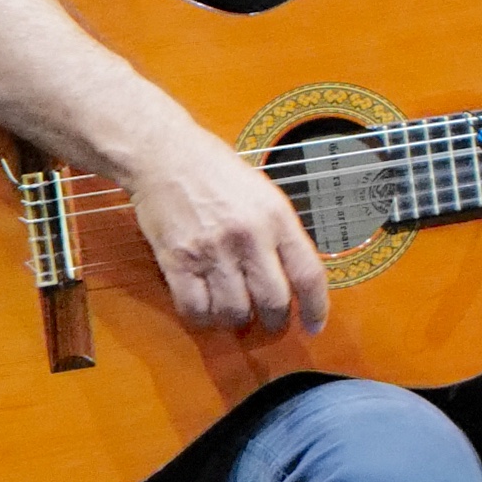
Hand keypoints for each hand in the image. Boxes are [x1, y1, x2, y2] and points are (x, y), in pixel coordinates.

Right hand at [127, 121, 328, 336]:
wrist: (165, 156)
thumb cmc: (217, 174)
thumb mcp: (266, 195)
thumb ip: (282, 234)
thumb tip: (297, 278)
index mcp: (277, 218)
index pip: (308, 274)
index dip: (316, 308)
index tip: (314, 325)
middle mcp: (248, 236)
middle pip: (273, 300)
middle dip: (275, 320)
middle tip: (270, 321)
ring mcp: (211, 250)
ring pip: (234, 311)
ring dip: (238, 320)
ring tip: (236, 312)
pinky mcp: (177, 260)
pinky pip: (195, 308)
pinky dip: (203, 317)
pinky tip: (207, 309)